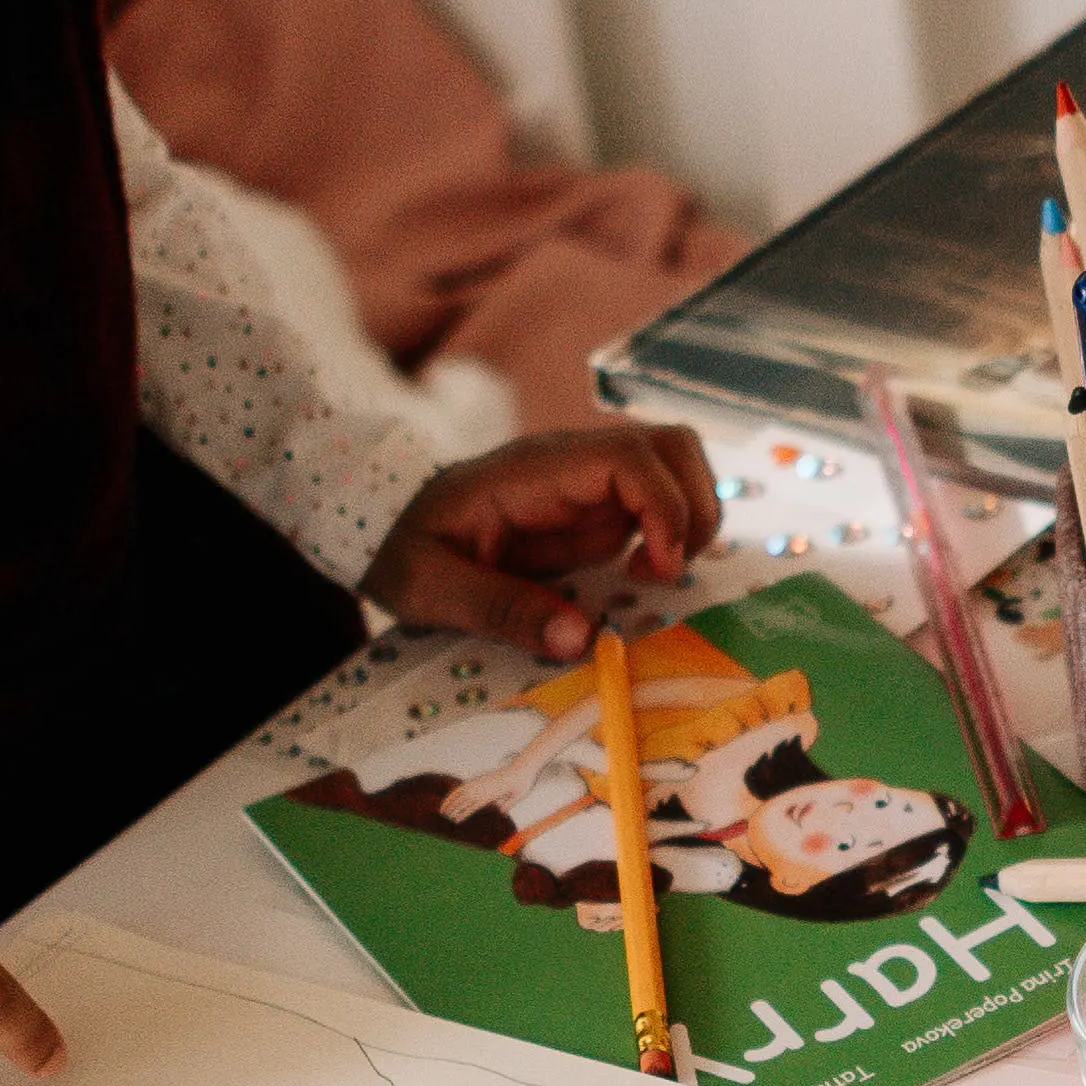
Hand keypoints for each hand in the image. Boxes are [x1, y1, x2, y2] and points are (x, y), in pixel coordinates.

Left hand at [363, 423, 727, 656]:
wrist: (391, 532)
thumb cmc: (403, 551)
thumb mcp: (429, 587)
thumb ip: (499, 609)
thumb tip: (579, 640)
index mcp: (533, 471)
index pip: (627, 456)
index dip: (664, 506)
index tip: (661, 568)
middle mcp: (572, 465)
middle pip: (671, 445)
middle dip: (694, 507)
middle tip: (666, 571)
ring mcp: (589, 484)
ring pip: (675, 466)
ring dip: (690, 518)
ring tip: (655, 572)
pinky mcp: (596, 510)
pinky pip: (658, 503)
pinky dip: (672, 537)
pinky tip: (639, 575)